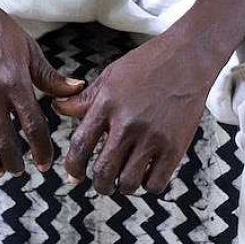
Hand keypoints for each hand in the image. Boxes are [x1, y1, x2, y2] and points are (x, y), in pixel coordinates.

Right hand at [0, 0, 85, 177]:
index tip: (44, 163)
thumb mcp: (28, 49)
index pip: (33, 128)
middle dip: (17, 163)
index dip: (42, 151)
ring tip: (1, 168)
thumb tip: (76, 90)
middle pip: (6, 144)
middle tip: (22, 169)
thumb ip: (50, 76)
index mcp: (15, 81)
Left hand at [52, 34, 211, 195]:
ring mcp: (152, 136)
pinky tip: (145, 171)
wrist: (187, 58)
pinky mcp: (174, 147)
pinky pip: (154, 183)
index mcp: (107, 103)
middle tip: (101, 180)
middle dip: (98, 183)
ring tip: (123, 176)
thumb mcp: (110, 76)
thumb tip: (57, 109)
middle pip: (103, 171)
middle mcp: (128, 122)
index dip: (73, 167)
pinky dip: (146, 184)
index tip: (74, 175)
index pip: (80, 145)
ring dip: (121, 185)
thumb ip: (84, 99)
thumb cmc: (146, 64)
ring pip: (128, 183)